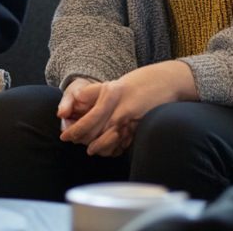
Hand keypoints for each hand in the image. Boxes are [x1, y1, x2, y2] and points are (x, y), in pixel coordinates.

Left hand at [59, 61, 198, 156]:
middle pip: (97, 133)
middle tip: (73, 142)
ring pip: (109, 142)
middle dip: (83, 140)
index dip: (75, 131)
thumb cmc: (138, 82)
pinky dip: (113, 149)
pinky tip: (106, 149)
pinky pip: (123, 144)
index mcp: (112, 97)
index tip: (65, 136)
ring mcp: (133, 122)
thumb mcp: (112, 84)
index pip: (89, 120)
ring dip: (97, 147)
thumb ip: (91, 92)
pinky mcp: (141, 129)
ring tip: (89, 148)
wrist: (168, 82)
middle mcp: (122, 111)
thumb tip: (75, 99)